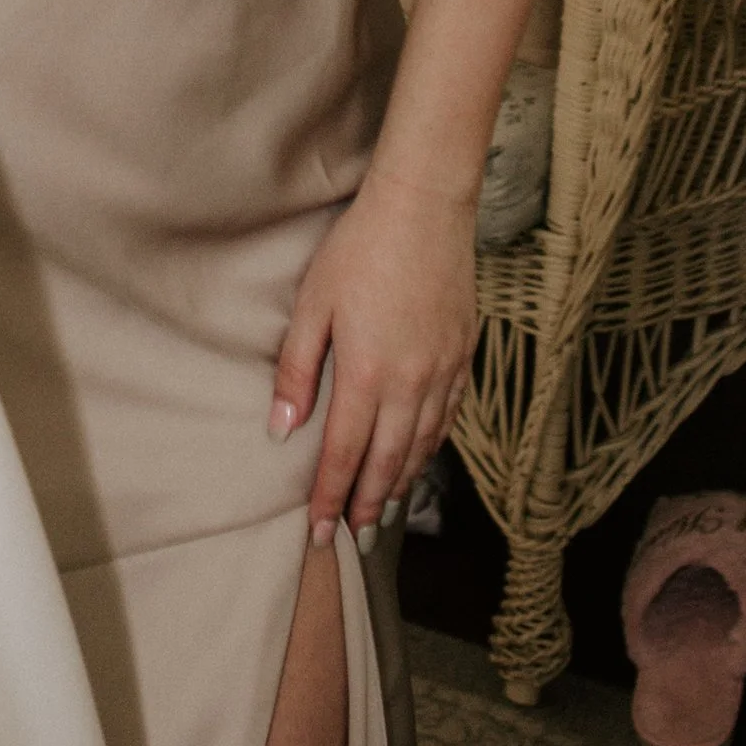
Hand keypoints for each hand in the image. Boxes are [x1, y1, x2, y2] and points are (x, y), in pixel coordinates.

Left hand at [268, 164, 476, 544]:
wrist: (424, 207)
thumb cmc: (360, 249)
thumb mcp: (313, 305)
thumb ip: (298, 371)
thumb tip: (282, 430)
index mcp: (368, 374)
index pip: (345, 454)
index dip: (330, 497)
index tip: (319, 532)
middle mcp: (411, 383)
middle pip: (388, 462)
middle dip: (368, 505)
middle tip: (353, 538)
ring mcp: (443, 371)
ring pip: (422, 446)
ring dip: (401, 484)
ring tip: (383, 512)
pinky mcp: (463, 356)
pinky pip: (447, 418)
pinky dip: (430, 448)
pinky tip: (418, 457)